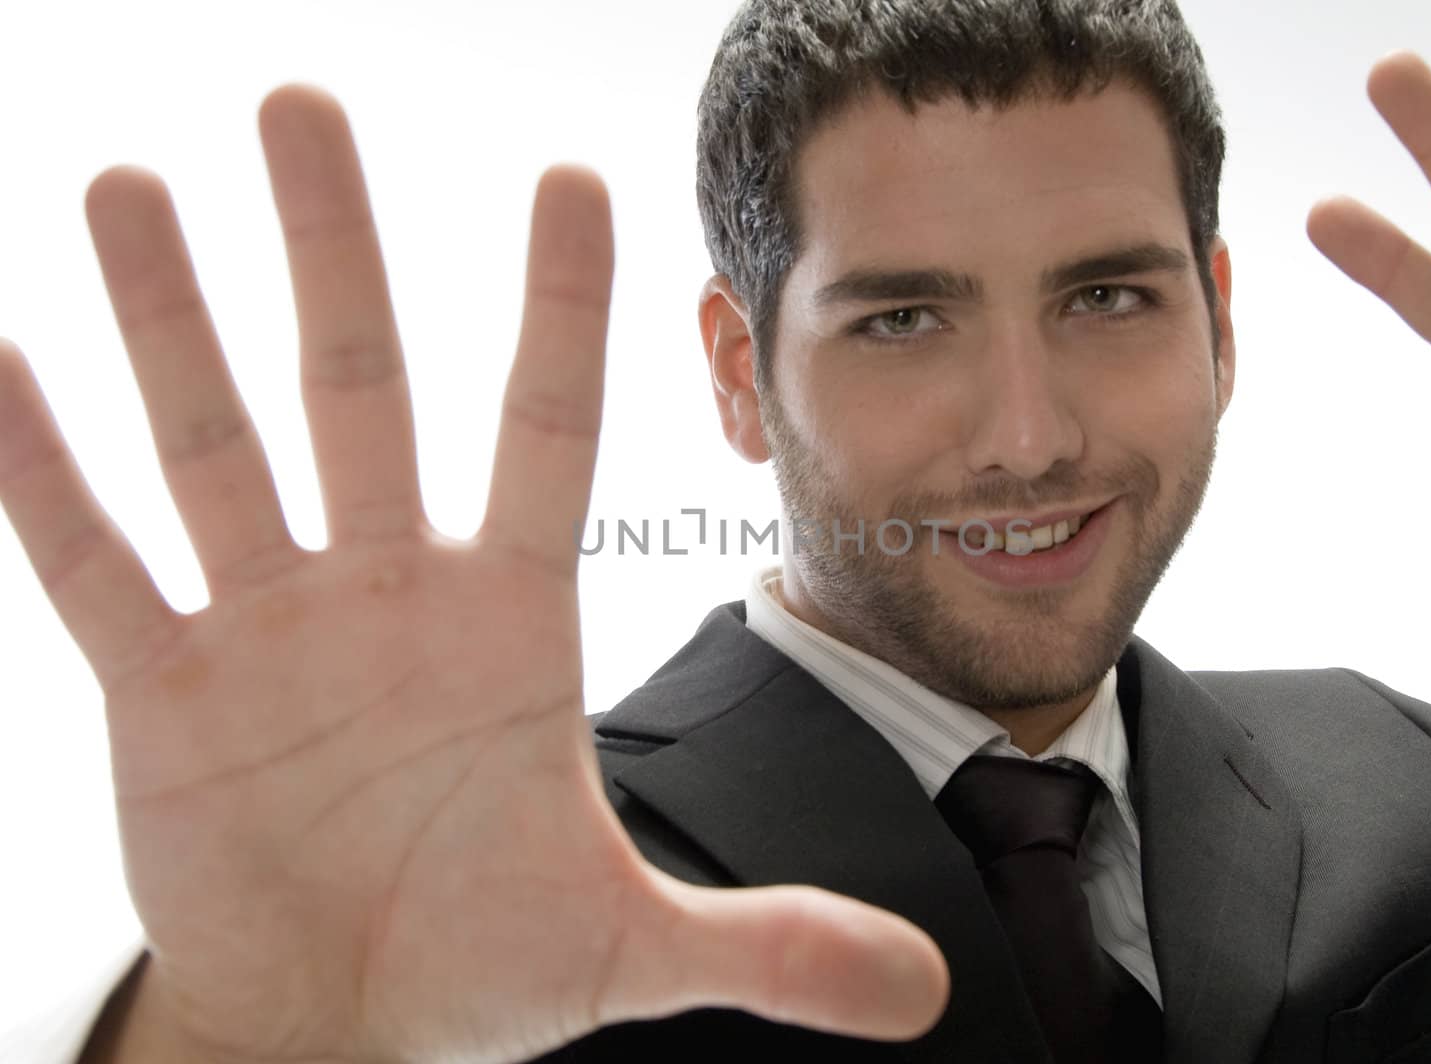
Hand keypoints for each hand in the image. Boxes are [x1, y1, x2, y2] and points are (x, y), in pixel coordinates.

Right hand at [0, 85, 946, 1063]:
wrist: (345, 1020)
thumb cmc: (484, 960)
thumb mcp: (631, 950)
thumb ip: (769, 946)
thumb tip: (921, 991)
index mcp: (505, 622)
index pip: (544, 432)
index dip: (556, 311)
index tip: (572, 177)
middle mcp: (386, 592)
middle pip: (360, 389)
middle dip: (334, 251)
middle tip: (301, 103)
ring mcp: (265, 628)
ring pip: (213, 446)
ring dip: (169, 323)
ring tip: (130, 190)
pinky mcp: (161, 687)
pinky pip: (90, 562)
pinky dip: (39, 474)